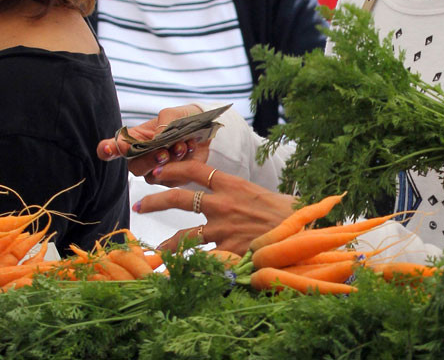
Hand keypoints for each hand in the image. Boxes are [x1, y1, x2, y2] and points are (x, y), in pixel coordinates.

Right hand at [96, 104, 210, 177]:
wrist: (207, 128)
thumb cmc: (184, 119)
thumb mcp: (172, 115)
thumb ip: (163, 124)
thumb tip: (158, 140)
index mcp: (135, 138)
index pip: (113, 147)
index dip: (106, 150)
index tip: (108, 149)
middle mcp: (141, 156)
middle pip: (134, 167)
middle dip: (149, 160)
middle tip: (163, 153)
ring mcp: (156, 169)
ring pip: (152, 177)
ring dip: (169, 163)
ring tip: (181, 147)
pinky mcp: (172, 178)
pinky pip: (172, 180)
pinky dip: (183, 164)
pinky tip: (190, 148)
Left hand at [134, 160, 295, 254]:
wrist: (303, 234)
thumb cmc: (290, 214)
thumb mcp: (267, 195)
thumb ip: (247, 195)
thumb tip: (241, 196)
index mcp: (234, 185)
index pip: (197, 169)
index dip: (174, 168)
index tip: (159, 171)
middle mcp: (224, 204)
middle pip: (180, 197)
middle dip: (156, 200)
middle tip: (140, 204)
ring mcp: (223, 229)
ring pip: (184, 235)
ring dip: (166, 243)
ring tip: (155, 251)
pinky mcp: (227, 252)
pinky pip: (202, 260)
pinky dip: (191, 267)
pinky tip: (180, 275)